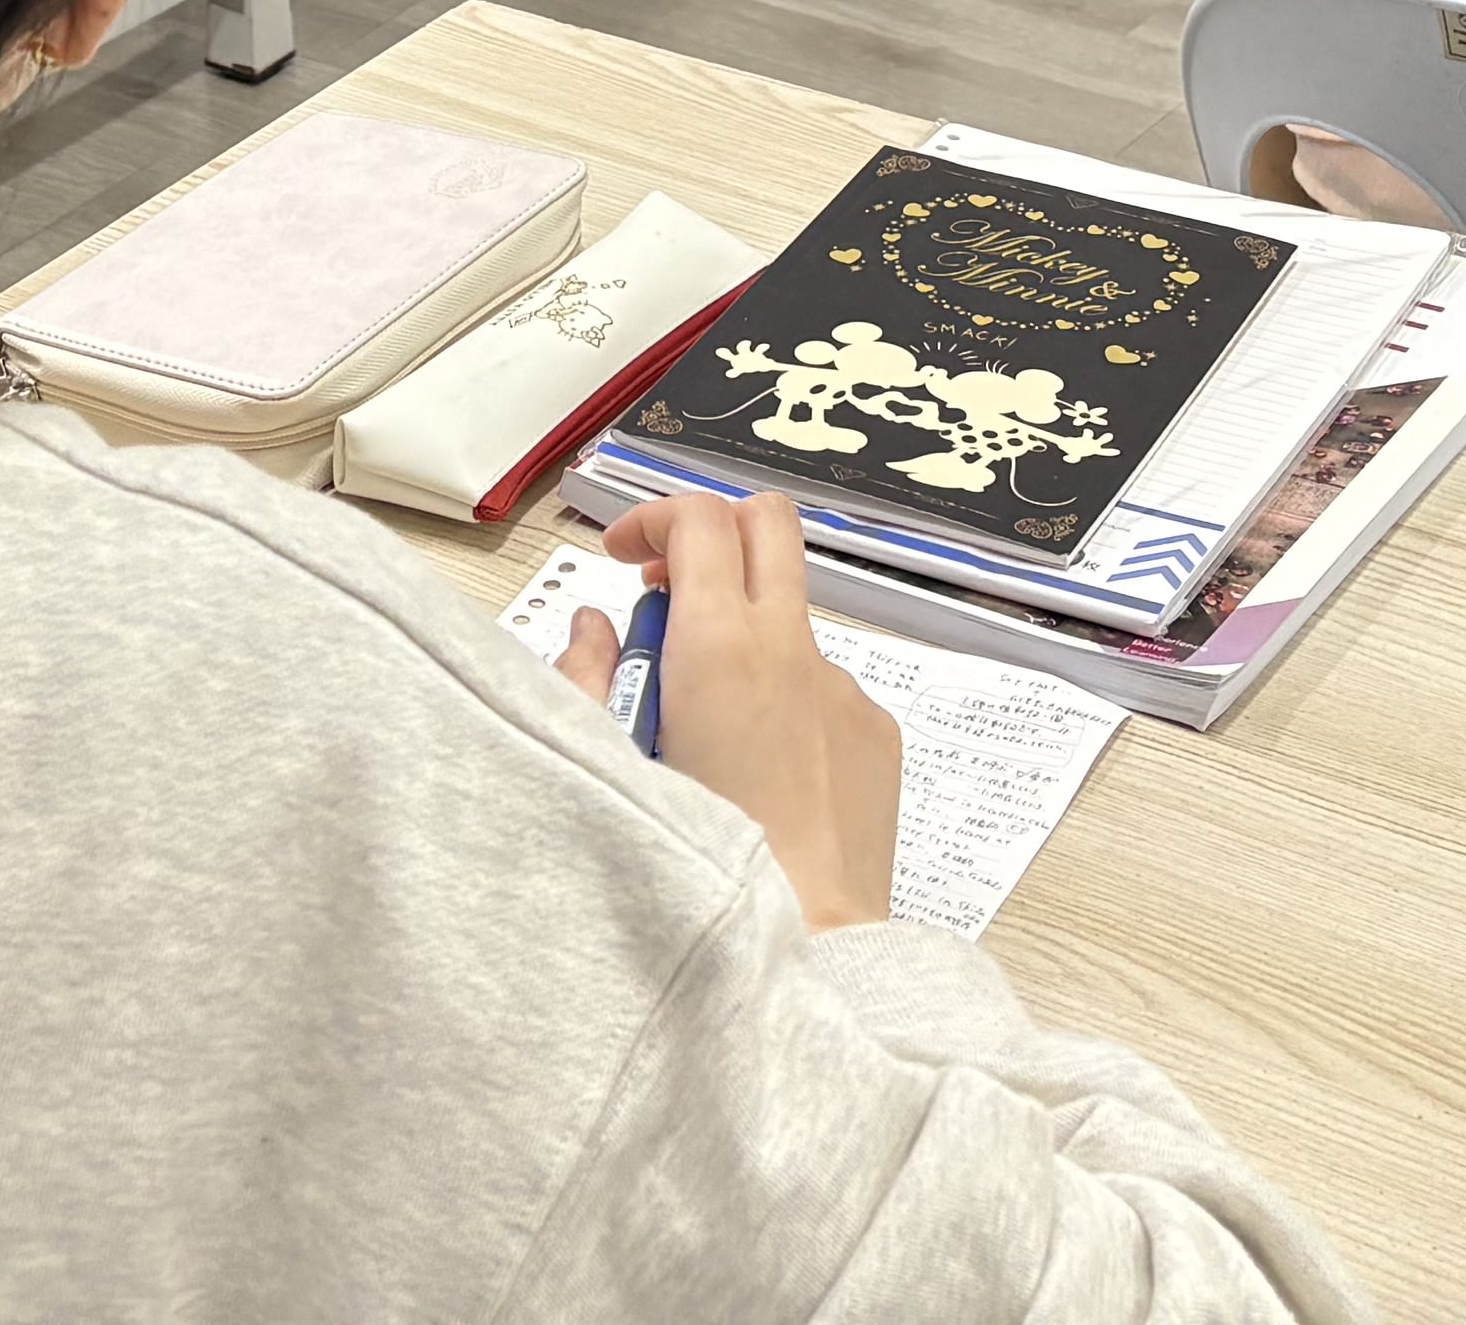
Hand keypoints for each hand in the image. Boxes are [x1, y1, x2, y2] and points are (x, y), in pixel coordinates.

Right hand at [553, 492, 900, 929]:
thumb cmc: (700, 869)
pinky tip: (762, 779)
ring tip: (706, 732)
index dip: (654, 518)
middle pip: (767, 525)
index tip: (627, 558)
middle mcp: (792, 651)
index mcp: (721, 647)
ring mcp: (843, 690)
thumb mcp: (609, 765)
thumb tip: (594, 630)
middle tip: (671, 590)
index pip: (699, 518)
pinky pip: (826, 689)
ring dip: (747, 638)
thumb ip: (589, 680)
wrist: (805, 947)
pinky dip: (787, 704)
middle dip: (714, 535)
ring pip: (793, 620)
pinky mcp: (876, 735)